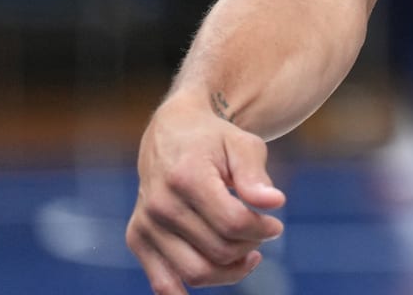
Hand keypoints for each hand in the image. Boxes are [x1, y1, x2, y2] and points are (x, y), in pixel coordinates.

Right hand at [126, 90, 286, 292]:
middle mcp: (160, 204)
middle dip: (250, 246)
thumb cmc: (214, 141)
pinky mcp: (137, 239)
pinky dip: (188, 292)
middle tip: (262, 233)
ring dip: (230, 271)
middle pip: (218, 249)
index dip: (262, 229)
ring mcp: (145, 224)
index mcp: (186, 177)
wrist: (170, 134)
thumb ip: (255, 175)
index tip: (275, 224)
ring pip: (195, 273)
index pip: (232, 222)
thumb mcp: (242, 145)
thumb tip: (275, 203)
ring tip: (248, 255)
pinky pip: (163, 284)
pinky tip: (217, 275)